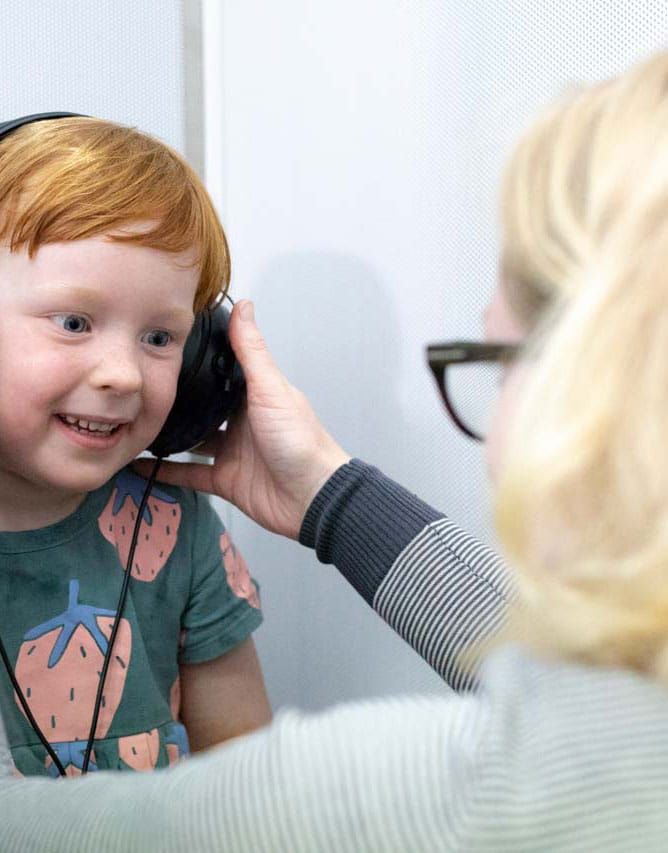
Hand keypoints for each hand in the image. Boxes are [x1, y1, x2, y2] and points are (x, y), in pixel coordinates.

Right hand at [134, 300, 350, 539]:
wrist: (312, 497)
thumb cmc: (300, 440)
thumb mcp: (271, 389)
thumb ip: (252, 351)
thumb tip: (243, 305)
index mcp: (254, 395)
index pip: (221, 371)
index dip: (197, 360)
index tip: (164, 346)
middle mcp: (241, 420)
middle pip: (202, 405)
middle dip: (175, 398)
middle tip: (137, 386)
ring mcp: (231, 450)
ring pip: (191, 438)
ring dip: (166, 433)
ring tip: (132, 421)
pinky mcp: (224, 479)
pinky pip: (189, 474)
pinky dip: (165, 470)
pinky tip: (139, 464)